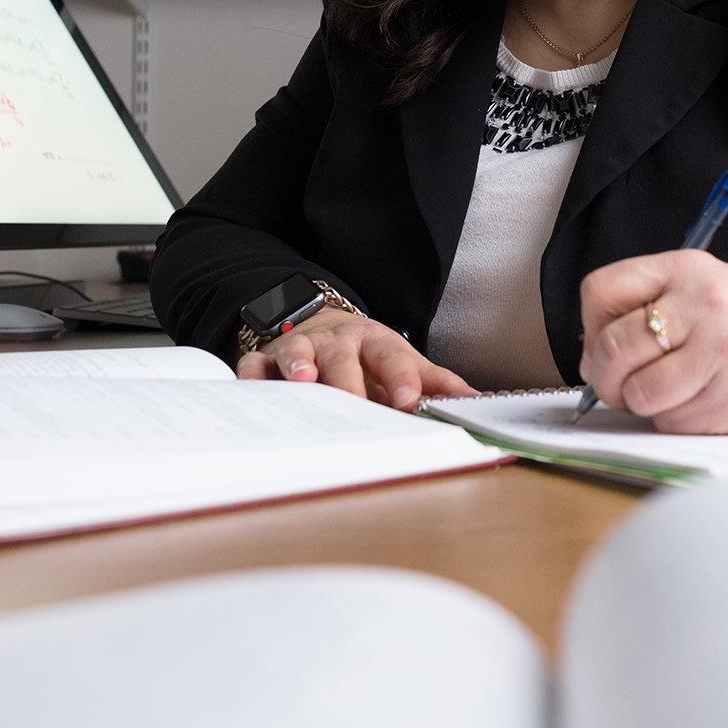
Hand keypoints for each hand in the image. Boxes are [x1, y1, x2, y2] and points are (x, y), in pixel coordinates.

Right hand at [237, 307, 474, 409]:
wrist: (321, 325)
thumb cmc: (367, 355)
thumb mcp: (402, 361)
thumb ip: (436, 383)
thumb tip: (475, 401)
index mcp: (375, 343)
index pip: (392, 356)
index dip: (401, 377)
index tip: (410, 401)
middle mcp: (337, 343)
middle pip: (343, 358)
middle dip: (348, 380)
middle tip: (355, 402)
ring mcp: (300, 348)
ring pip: (297, 354)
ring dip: (299, 367)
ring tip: (303, 382)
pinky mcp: (267, 359)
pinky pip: (254, 366)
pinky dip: (252, 379)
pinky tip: (254, 392)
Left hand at [578, 250, 727, 434]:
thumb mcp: (707, 290)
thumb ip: (652, 307)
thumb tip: (589, 358)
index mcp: (688, 267)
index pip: (600, 292)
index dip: (592, 328)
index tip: (604, 345)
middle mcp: (704, 303)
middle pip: (611, 350)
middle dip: (608, 379)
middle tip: (625, 387)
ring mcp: (721, 352)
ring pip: (640, 396)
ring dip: (651, 406)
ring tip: (684, 392)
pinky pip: (674, 423)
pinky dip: (682, 422)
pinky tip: (711, 405)